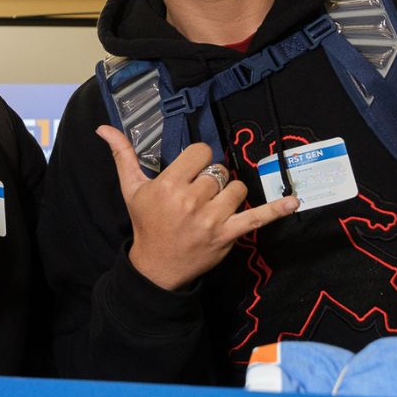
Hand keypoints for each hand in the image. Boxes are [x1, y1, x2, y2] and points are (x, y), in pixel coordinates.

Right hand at [99, 125, 297, 291]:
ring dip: (230, 194)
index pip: (200, 152)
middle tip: (198, 194)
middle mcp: (191, 201)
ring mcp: (212, 219)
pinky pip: (257, 218)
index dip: (198, 159)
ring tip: (214, 205)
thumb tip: (103, 128)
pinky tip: (293, 201)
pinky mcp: (228, 235)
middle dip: (211, 179)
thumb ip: (123, 156)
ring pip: (237, 188)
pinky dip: (276, 210)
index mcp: (169, 185)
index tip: (190, 171)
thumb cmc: (145, 224)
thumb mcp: (131, 189)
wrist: (156, 268)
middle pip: (219, 171)